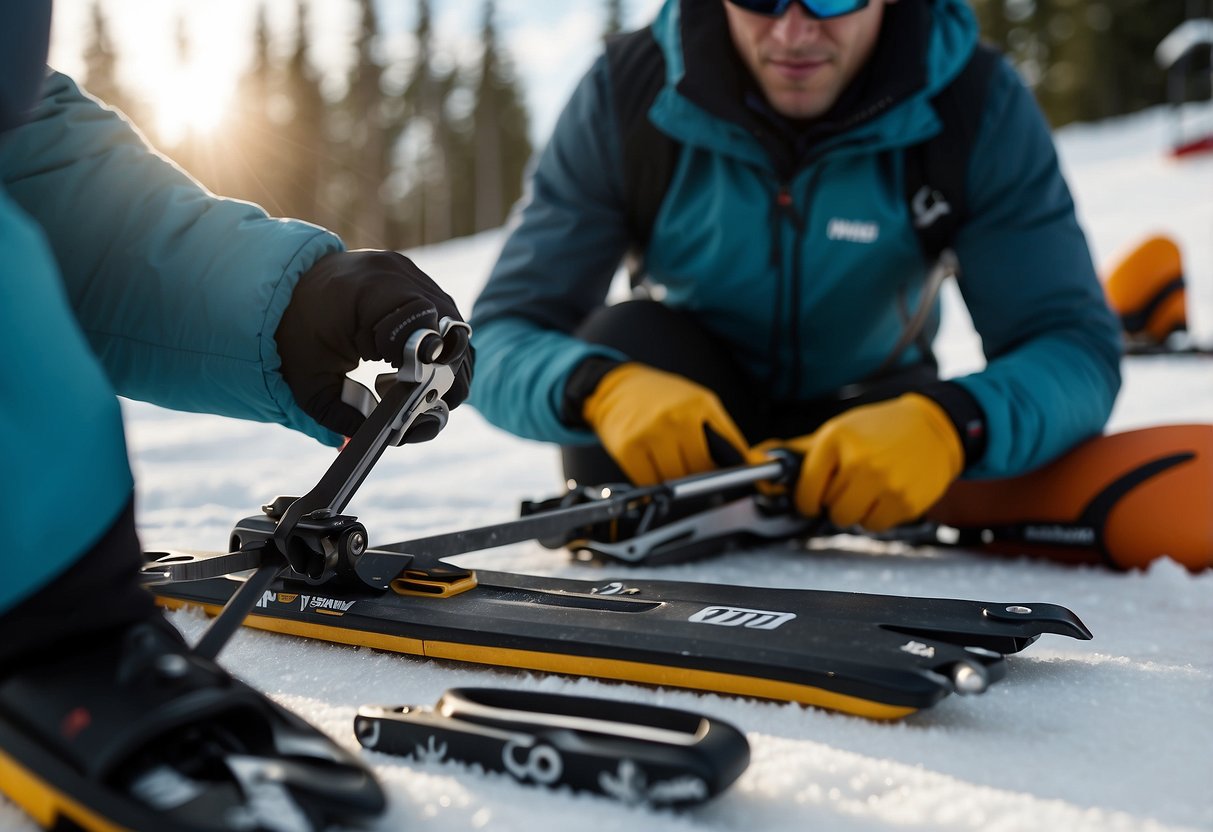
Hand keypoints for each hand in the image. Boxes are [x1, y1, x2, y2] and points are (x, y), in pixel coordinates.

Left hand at [276, 250, 472, 436]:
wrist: (290, 288)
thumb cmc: (298, 336)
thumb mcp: (310, 385)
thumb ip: (345, 417)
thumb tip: (388, 439)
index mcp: (367, 290)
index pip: (421, 327)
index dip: (423, 366)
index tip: (403, 393)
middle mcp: (398, 274)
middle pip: (449, 333)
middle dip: (442, 379)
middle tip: (421, 407)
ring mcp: (415, 275)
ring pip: (457, 332)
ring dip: (447, 370)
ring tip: (419, 394)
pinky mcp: (422, 283)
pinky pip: (450, 323)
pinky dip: (443, 354)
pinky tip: (420, 374)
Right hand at [582, 363, 748, 485]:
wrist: (616, 388)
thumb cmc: (660, 397)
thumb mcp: (699, 402)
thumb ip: (723, 432)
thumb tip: (749, 464)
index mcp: (699, 405)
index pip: (726, 453)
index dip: (727, 471)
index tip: (726, 479)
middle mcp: (675, 419)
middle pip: (700, 471)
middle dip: (698, 475)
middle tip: (690, 466)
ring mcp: (650, 434)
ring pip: (675, 480)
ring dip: (675, 481)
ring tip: (670, 463)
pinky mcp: (628, 449)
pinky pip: (649, 482)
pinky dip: (653, 481)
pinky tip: (652, 465)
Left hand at [752, 393, 962, 531]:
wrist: (933, 427)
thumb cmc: (879, 430)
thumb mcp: (838, 432)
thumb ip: (799, 452)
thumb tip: (757, 459)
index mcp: (836, 441)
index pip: (806, 490)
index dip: (806, 500)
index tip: (812, 499)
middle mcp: (860, 461)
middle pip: (828, 508)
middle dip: (835, 501)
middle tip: (850, 485)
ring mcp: (885, 482)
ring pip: (850, 521)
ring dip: (856, 511)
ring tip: (868, 489)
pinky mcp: (906, 500)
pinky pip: (876, 526)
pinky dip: (877, 516)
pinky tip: (886, 494)